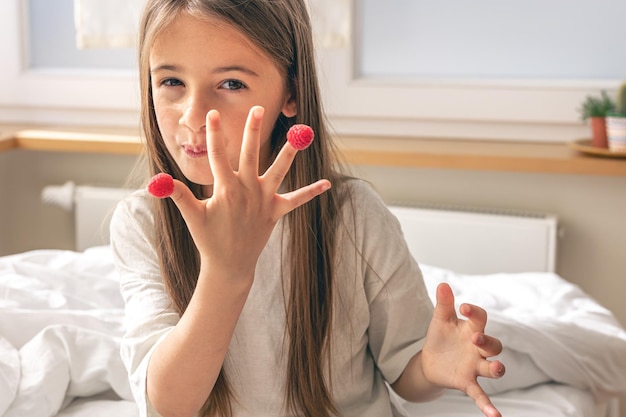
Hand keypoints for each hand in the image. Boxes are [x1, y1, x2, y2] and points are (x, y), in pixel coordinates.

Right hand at [166, 106, 330, 279]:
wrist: (230, 265)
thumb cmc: (208, 239)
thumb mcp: (192, 216)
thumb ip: (179, 194)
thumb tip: (159, 180)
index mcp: (226, 189)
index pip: (218, 156)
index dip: (216, 134)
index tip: (214, 113)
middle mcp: (248, 191)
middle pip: (251, 154)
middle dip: (253, 131)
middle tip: (257, 109)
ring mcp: (264, 201)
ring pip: (279, 171)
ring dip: (290, 152)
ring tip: (301, 135)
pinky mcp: (276, 211)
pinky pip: (296, 200)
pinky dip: (311, 192)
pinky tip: (328, 183)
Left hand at [422, 283, 504, 416]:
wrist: (430, 360)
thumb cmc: (441, 337)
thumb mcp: (440, 320)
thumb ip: (444, 304)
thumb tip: (443, 284)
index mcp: (471, 329)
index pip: (480, 318)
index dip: (474, 312)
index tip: (462, 307)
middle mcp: (478, 348)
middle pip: (493, 344)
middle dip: (487, 341)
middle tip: (476, 338)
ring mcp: (475, 366)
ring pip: (493, 368)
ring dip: (497, 369)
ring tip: (495, 369)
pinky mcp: (468, 382)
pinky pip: (481, 394)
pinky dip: (488, 405)